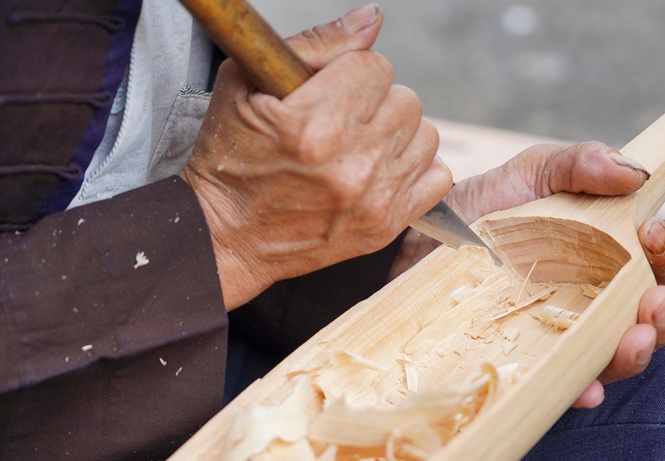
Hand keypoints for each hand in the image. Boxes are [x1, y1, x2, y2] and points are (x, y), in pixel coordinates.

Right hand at [181, 4, 451, 310]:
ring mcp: (373, 200)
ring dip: (398, 135)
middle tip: (344, 122)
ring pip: (426, 136)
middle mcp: (351, 163)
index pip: (376, 67)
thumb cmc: (231, 159)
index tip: (331, 93)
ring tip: (362, 147)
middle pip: (406, 100)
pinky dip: (416, 170)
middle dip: (376, 103)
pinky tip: (383, 171)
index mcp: (315, 124)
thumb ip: (317, 44)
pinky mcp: (385, 226)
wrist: (227, 236)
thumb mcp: (247, 86)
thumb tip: (373, 17)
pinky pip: (437, 179)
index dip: (353, 74)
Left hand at [394, 142, 664, 407]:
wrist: (421, 237)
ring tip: (631, 343)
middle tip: (654, 304)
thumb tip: (635, 172)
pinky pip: (557, 383)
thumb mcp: (535, 171)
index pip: (655, 267)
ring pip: (610, 357)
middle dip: (660, 317)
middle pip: (644, 320)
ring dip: (631, 356)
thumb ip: (582, 164)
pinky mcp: (524, 360)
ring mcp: (556, 335)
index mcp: (604, 257)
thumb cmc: (486, 204)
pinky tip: (583, 389)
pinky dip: (575, 389)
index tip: (651, 233)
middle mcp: (589, 301)